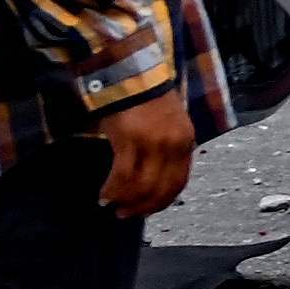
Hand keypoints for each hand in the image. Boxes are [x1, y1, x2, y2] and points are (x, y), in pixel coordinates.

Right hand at [90, 85, 193, 215]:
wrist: (132, 74)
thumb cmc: (147, 100)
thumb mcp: (168, 125)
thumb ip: (166, 150)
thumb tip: (153, 183)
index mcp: (185, 141)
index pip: (179, 183)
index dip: (162, 202)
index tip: (146, 211)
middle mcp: (173, 145)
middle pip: (161, 189)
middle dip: (142, 207)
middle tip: (125, 214)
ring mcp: (152, 143)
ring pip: (141, 186)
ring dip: (126, 201)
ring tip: (112, 205)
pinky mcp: (129, 140)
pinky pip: (122, 176)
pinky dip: (112, 189)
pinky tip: (104, 194)